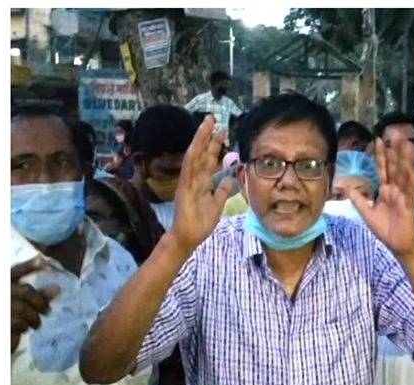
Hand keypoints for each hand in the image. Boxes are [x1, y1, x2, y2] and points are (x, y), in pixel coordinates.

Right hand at [11, 258, 59, 352]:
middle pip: (26, 291)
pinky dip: (25, 326)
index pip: (14, 272)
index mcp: (3, 286)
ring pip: (24, 308)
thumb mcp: (24, 304)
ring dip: (34, 317)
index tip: (43, 261)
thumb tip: (58, 289)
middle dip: (40, 301)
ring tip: (35, 323)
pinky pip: (18, 322)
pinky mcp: (0, 323)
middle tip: (48, 311)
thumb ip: (37, 295)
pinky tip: (23, 329)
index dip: (28, 266)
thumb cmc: (10, 319)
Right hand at [170, 116, 233, 253]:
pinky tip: (194, 146)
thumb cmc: (200, 222)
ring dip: (200, 140)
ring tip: (206, 125)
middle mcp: (194, 178)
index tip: (222, 130)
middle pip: (202, 153)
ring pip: (194, 156)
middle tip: (213, 118)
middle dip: (207, 136)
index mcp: (201, 181)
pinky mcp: (184, 188)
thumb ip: (222, 191)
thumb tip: (230, 178)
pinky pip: (187, 171)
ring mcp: (188, 182)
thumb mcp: (217, 204)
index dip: (215, 145)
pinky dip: (191, 158)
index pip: (209, 159)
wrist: (188, 237)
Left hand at [349, 137, 413, 255]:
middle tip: (394, 132)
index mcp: (386, 190)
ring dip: (404, 158)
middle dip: (394, 150)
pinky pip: (410, 189)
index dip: (381, 155)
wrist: (398, 245)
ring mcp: (403, 195)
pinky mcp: (409, 204)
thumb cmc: (385, 230)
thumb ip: (359, 201)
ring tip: (405, 142)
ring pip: (403, 173)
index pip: (383, 169)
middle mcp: (396, 189)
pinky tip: (413, 166)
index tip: (378, 139)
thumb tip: (347, 189)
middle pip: (394, 166)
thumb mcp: (367, 214)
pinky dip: (411, 178)